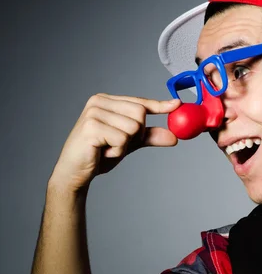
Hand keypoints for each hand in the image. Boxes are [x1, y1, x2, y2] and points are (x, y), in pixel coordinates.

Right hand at [49, 93, 181, 192]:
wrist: (74, 172)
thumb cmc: (98, 155)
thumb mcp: (128, 144)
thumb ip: (148, 137)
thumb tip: (173, 137)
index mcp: (106, 101)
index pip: (139, 102)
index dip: (159, 105)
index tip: (176, 104)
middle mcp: (99, 102)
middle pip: (140, 114)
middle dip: (137, 135)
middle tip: (118, 145)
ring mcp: (94, 113)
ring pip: (133, 128)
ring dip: (125, 145)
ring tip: (107, 149)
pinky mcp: (91, 127)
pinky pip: (122, 139)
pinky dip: (117, 151)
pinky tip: (102, 153)